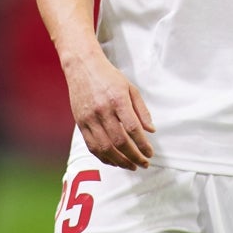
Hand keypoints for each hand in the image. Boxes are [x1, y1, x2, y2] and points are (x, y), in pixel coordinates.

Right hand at [63, 52, 155, 170]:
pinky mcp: (80, 123)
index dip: (142, 144)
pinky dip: (104, 157)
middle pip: (119, 142)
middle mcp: (102, 110)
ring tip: (131, 166)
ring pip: (104, 148)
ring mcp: (89, 118)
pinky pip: (92, 146)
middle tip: (144, 163)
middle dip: (134, 156)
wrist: (82, 66)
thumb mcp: (130, 87)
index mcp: (117, 99)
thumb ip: (141, 110)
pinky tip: (114, 162)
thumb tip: (151, 130)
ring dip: (120, 161)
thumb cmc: (109, 76)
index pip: (132, 129)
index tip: (150, 153)